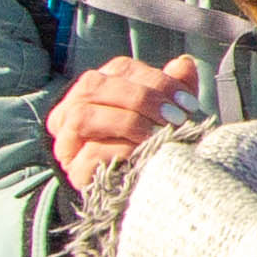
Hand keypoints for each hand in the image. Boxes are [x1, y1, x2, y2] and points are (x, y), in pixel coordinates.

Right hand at [49, 55, 203, 187]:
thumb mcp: (169, 111)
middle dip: (140, 98)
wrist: (146, 192)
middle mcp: (72, 109)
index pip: (119, 69)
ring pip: (82, 116)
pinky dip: (121, 149)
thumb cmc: (157, 143)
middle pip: (93, 85)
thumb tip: (183, 64)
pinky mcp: (75, 172)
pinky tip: (145, 153)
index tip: (188, 103)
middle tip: (175, 117)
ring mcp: (68, 141)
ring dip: (127, 121)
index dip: (156, 80)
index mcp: (98, 88)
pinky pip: (89, 153)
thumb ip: (175, 87)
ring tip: (160, 135)